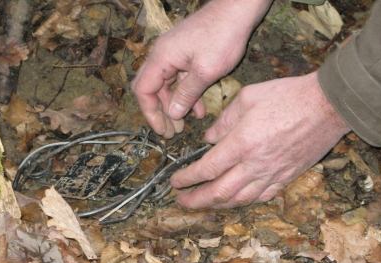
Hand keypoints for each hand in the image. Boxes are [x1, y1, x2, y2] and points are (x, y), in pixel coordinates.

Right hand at [131, 0, 271, 138]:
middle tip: (172, 132)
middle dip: (161, 112)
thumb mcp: (205, 72)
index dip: (150, 113)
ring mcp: (174, 53)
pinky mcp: (186, 53)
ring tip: (184, 125)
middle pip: (152, 89)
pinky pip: (180, 78)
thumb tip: (173, 114)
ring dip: (175, 106)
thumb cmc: (223, 35)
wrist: (238, 9)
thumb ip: (186, 94)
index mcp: (161, 58)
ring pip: (167, 86)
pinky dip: (186, 94)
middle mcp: (162, 55)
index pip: (143, 91)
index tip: (162, 129)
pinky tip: (198, 109)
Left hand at [170, 72, 350, 208]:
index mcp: (241, 143)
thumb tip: (209, 138)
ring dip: (217, 205)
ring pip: (239, 199)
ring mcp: (272, 174)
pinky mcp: (287, 177)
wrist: (328, 105)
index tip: (175, 182)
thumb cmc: (288, 96)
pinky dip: (244, 201)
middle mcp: (255, 164)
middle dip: (196, 200)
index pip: (207, 169)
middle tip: (181, 202)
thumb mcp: (247, 97)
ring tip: (203, 203)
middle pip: (219, 192)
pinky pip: (261, 197)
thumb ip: (223, 120)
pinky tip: (235, 199)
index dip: (187, 179)